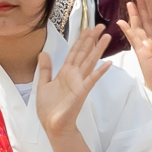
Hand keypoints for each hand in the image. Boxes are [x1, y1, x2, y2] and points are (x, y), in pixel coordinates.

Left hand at [35, 25, 111, 139]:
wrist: (53, 126)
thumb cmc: (49, 108)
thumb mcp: (43, 84)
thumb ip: (45, 69)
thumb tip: (44, 53)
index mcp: (65, 72)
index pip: (75, 52)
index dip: (81, 39)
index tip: (88, 28)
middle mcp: (74, 75)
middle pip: (84, 53)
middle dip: (92, 39)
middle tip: (100, 26)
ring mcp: (79, 82)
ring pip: (90, 62)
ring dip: (98, 49)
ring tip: (106, 37)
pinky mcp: (82, 92)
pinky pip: (92, 79)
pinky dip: (100, 72)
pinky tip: (108, 63)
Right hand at [115, 6, 151, 102]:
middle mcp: (151, 46)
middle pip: (146, 24)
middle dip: (143, 10)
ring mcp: (145, 48)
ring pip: (139, 28)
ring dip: (135, 15)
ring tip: (131, 2)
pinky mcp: (141, 53)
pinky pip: (134, 39)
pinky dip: (128, 30)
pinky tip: (122, 21)